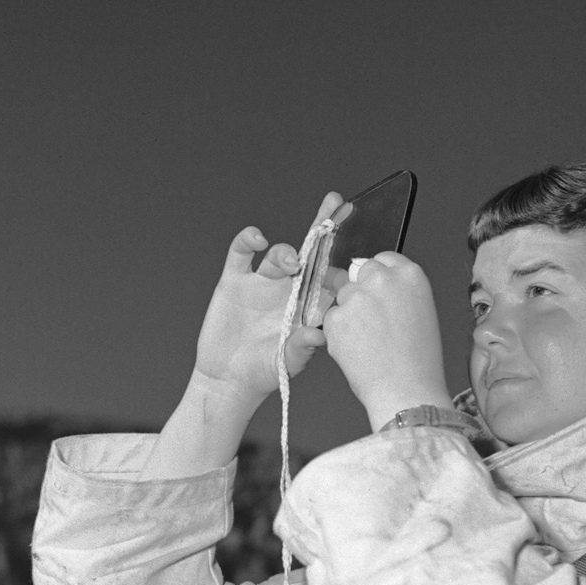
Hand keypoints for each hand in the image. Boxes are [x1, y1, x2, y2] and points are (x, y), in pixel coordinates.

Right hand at [139, 192, 344, 479]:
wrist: (228, 380)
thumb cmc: (264, 373)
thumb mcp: (287, 363)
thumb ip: (302, 347)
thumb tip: (319, 332)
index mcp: (306, 306)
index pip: (328, 276)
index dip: (341, 258)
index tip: (356, 243)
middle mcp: (287, 290)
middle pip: (308, 253)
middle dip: (323, 228)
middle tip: (336, 202)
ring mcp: (261, 283)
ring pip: (279, 255)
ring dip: (287, 253)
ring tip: (291, 263)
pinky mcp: (234, 281)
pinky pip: (241, 253)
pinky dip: (248, 241)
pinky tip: (257, 239)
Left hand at [323, 254, 452, 431]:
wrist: (407, 392)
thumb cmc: (419, 363)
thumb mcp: (421, 313)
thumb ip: (399, 292)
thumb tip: (372, 284)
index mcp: (410, 275)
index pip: (383, 259)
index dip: (378, 278)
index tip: (379, 293)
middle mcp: (382, 279)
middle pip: (359, 273)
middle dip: (361, 293)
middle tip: (372, 324)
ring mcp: (357, 297)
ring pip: (343, 297)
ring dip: (349, 316)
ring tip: (370, 344)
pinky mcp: (336, 318)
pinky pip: (331, 321)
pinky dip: (339, 336)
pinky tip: (358, 353)